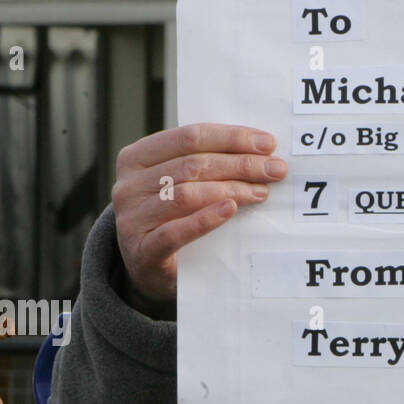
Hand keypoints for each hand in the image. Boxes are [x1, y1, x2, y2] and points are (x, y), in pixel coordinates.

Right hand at [111, 124, 285, 303]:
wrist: (150, 266)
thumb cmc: (173, 213)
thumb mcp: (182, 181)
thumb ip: (207, 161)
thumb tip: (261, 149)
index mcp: (137, 156)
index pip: (190, 136)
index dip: (232, 138)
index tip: (268, 144)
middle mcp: (128, 185)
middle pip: (193, 165)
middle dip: (240, 164)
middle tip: (275, 169)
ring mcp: (131, 218)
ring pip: (187, 194)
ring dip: (231, 190)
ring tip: (262, 192)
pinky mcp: (141, 250)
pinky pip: (175, 232)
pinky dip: (205, 219)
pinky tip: (230, 210)